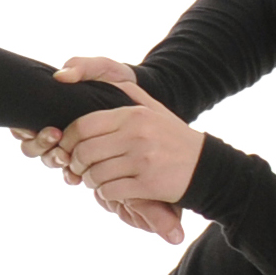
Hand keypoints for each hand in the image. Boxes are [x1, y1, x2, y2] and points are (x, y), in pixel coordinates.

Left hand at [16, 60, 186, 245]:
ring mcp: (143, 160)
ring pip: (95, 174)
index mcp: (133, 114)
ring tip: (95, 181)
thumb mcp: (153, 108)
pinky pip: (111, 191)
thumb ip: (125, 92)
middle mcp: (137, 134)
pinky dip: (106, 194)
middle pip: (85, 152)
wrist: (207, 167)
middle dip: (75, 164)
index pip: (84, 125)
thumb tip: (89, 79)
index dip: (68, 140)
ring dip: (90, 181)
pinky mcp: (149, 183)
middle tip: (78, 169)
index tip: (68, 149)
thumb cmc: (173, 138)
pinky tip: (112, 191)